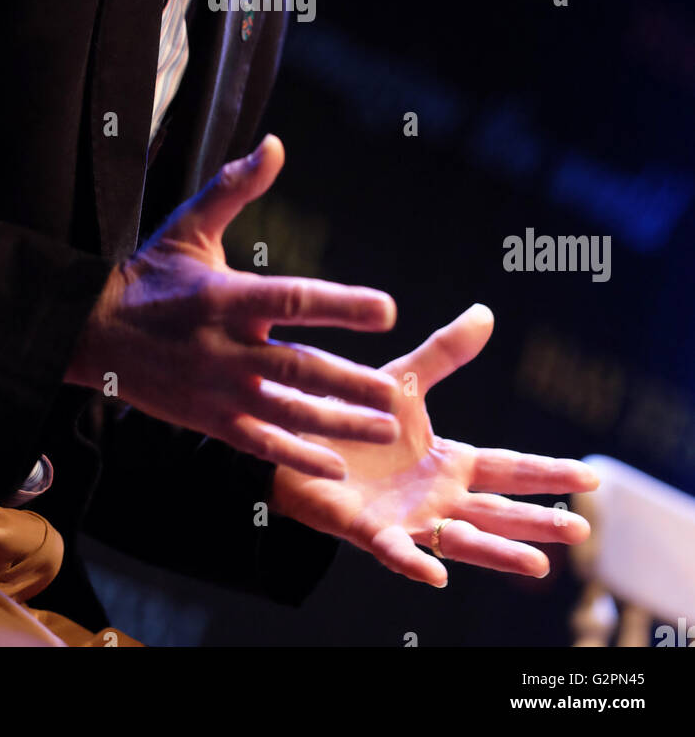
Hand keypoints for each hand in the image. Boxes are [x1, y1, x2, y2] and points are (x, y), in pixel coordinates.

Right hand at [65, 134, 403, 477]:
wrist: (91, 333)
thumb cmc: (151, 276)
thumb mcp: (190, 227)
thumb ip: (235, 188)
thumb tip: (275, 146)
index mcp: (227, 297)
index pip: (293, 300)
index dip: (339, 305)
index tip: (385, 309)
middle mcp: (225, 347)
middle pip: (299, 368)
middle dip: (351, 383)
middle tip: (397, 393)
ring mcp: (217, 389)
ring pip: (287, 412)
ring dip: (338, 425)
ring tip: (385, 429)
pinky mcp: (208, 419)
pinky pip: (259, 443)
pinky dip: (296, 458)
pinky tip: (334, 467)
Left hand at [268, 304, 599, 584]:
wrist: (292, 440)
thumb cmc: (352, 417)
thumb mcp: (403, 380)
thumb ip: (442, 354)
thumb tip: (485, 311)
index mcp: (449, 465)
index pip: (508, 470)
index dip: (549, 474)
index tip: (593, 479)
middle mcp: (436, 499)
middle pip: (497, 512)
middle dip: (538, 522)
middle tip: (581, 532)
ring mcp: (406, 520)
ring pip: (461, 540)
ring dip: (498, 553)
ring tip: (537, 565)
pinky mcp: (367, 531)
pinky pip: (395, 551)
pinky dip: (415, 563)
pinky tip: (438, 574)